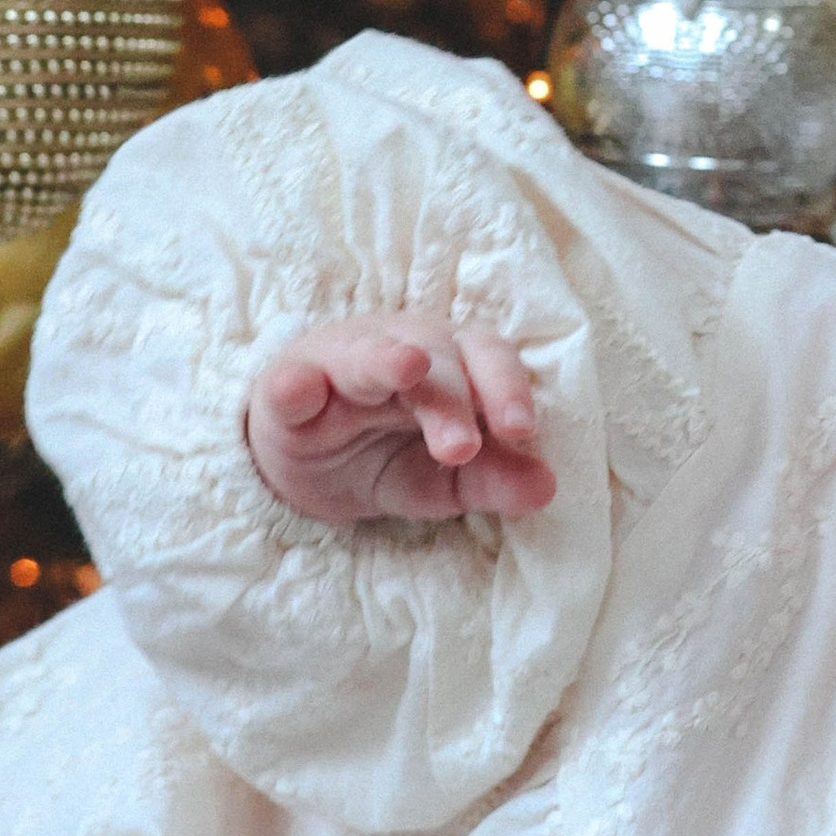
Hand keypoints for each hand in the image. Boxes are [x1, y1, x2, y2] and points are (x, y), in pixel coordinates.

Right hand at [244, 314, 557, 526]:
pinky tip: (299, 390)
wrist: (307, 464)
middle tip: (462, 448)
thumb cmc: (389, 453)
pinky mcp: (289, 386)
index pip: (489, 360)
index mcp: (453, 363)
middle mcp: (403, 347)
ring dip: (387, 362)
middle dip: (453, 398)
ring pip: (367, 354)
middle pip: (436, 355)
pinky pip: (292, 381)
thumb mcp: (445, 479)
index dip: (507, 388)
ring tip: (409, 369)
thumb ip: (494, 480)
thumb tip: (547, 488)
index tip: (522, 429)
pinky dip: (295, 384)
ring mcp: (343, 360)